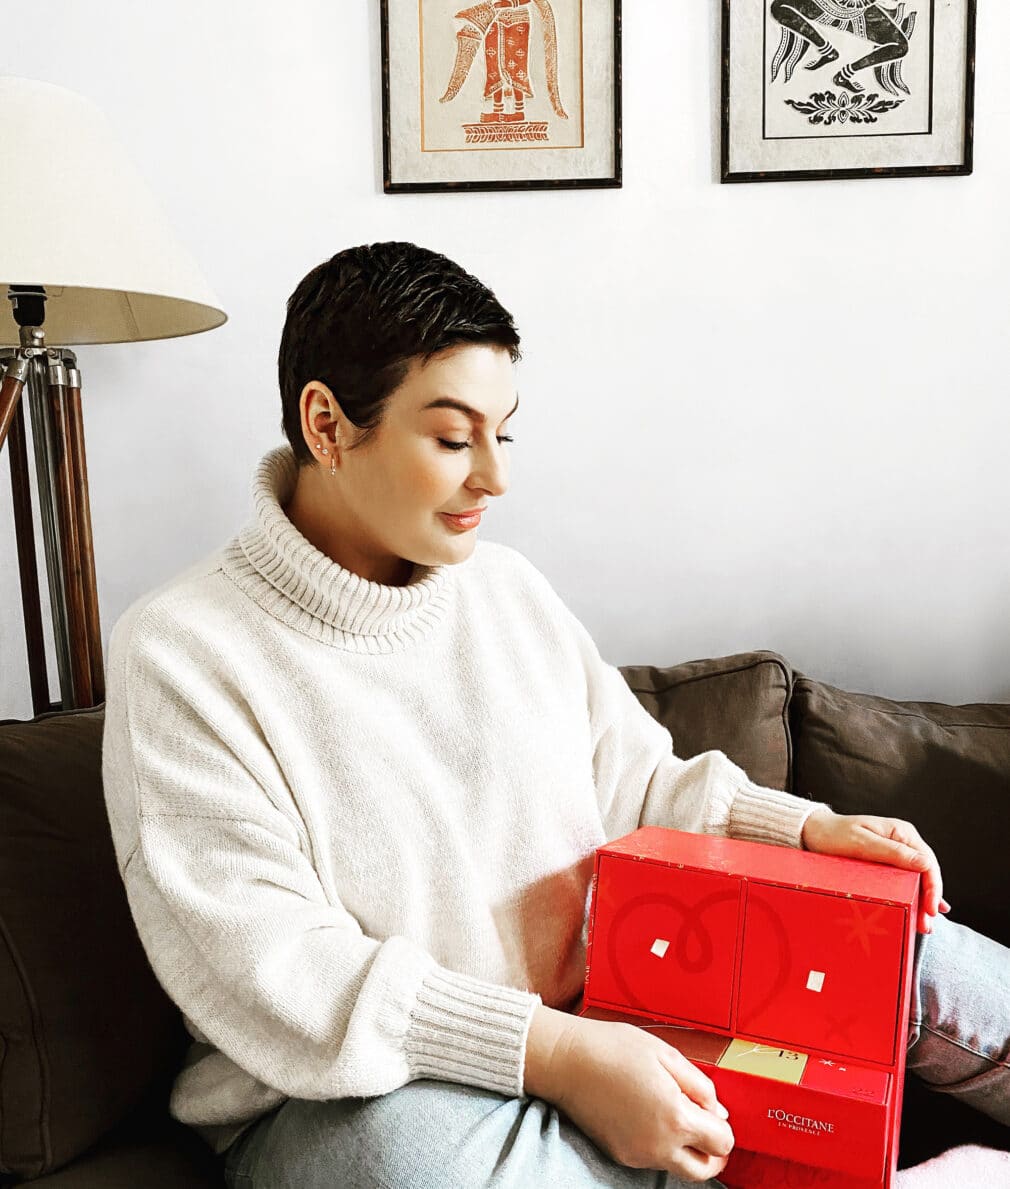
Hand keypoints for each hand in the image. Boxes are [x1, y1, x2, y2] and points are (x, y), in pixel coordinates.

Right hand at [524, 1007, 733, 1181]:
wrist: (567, 1060)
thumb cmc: (613, 1049)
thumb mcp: (667, 1054)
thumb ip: (700, 1086)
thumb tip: (718, 1111)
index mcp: (676, 1118)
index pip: (722, 1143)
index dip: (723, 1125)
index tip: (713, 1110)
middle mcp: (659, 1145)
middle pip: (705, 1170)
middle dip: (712, 1151)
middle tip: (706, 1126)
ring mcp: (638, 1155)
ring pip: (678, 1167)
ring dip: (685, 1148)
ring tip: (671, 1112)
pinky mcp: (620, 1155)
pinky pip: (653, 1160)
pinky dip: (660, 1145)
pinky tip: (648, 1115)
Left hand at [801, 808, 950, 932]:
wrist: (814, 832)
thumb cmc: (834, 834)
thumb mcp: (862, 842)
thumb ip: (893, 852)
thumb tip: (925, 864)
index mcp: (902, 832)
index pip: (927, 862)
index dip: (933, 887)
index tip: (932, 909)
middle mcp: (903, 841)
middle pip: (925, 873)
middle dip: (928, 899)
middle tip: (926, 924)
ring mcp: (896, 852)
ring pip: (917, 879)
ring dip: (921, 901)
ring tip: (923, 924)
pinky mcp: (886, 863)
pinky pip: (905, 880)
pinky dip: (913, 895)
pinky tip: (922, 909)